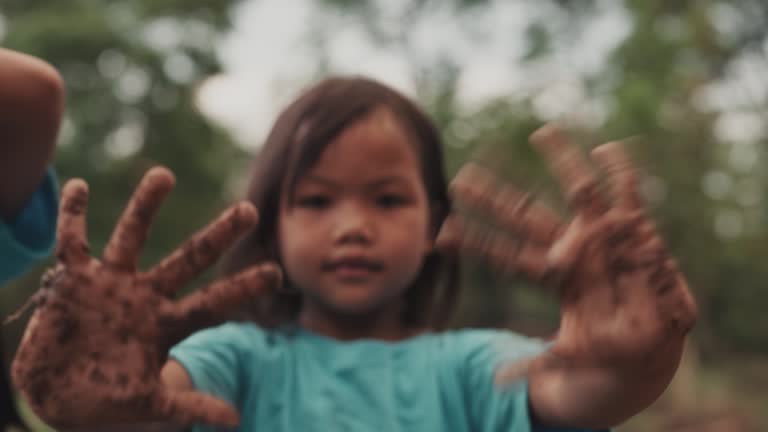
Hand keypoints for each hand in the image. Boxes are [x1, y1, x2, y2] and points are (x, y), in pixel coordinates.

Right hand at [12, 167, 280, 428]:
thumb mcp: (150, 405)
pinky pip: (72, 241)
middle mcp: (146, 295)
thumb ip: (190, 407)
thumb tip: (236, 420)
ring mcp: (111, 283)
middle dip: (218, 236)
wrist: (57, 395)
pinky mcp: (74, 280)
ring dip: (146, 207)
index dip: (242, 288)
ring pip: (133, 237)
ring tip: (164, 174)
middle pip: (189, 259)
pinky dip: (72, 216)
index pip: (214, 302)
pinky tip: (79, 187)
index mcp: (168, 323)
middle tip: (249, 211)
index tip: (276, 273)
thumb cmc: (107, 398)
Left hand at [438, 125, 696, 418]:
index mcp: (553, 276)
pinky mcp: (636, 230)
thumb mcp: (573, 356)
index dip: (476, 244)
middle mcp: (571, 249)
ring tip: (542, 131)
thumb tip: (496, 382)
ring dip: (562, 162)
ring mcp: (602, 236)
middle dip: (494, 201)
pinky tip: (608, 147)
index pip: (505, 256)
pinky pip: (629, 195)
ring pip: (577, 191)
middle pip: (525, 219)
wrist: (652, 336)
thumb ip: (536, 364)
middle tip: (461, 179)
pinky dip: (622, 172)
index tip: (442, 232)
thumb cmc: (609, 345)